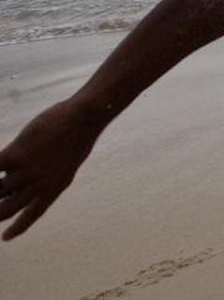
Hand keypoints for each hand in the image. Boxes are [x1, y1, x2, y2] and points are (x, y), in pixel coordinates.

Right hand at [0, 99, 104, 239]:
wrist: (84, 117)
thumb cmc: (79, 134)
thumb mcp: (69, 161)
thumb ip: (50, 175)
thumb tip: (25, 182)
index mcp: (55, 188)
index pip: (32, 215)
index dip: (18, 228)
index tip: (6, 237)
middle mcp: (38, 186)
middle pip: (6, 210)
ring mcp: (25, 173)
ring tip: (0, 176)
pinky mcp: (15, 156)